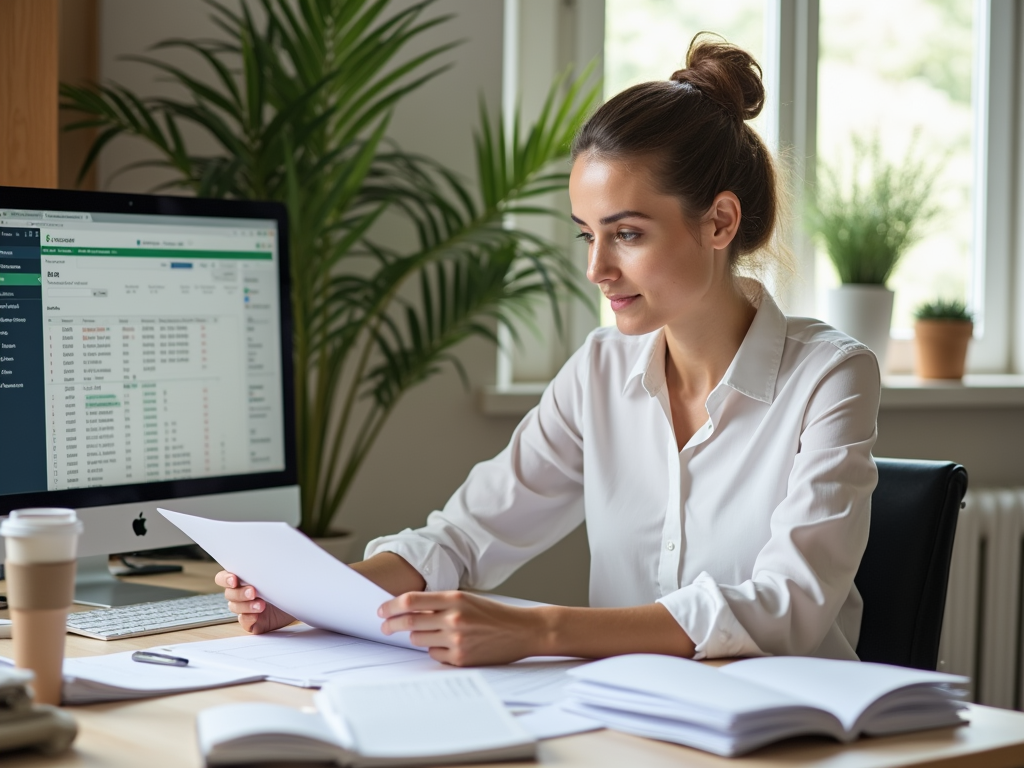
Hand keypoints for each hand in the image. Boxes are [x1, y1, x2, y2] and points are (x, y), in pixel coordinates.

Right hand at [214, 570, 294, 633]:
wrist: (299, 600)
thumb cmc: (286, 583)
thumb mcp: (277, 571)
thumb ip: (266, 566)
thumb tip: (266, 551)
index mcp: (241, 578)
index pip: (223, 578)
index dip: (225, 579)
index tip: (234, 579)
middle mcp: (240, 593)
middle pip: (230, 593)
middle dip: (240, 593)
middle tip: (253, 592)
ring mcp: (245, 608)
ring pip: (235, 607)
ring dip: (246, 606)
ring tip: (261, 605)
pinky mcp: (252, 622)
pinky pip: (244, 621)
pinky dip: (248, 618)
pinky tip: (257, 615)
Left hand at [378, 591, 548, 665]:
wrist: (523, 631)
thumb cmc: (494, 614)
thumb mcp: (468, 600)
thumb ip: (440, 603)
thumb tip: (407, 609)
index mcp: (455, 598)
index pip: (411, 600)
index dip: (391, 605)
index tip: (381, 610)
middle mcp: (454, 618)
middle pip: (409, 621)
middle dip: (391, 625)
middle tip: (385, 626)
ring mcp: (457, 640)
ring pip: (419, 640)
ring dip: (418, 637)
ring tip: (431, 633)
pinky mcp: (461, 658)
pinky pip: (434, 655)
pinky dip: (436, 650)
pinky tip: (450, 645)